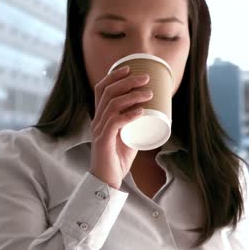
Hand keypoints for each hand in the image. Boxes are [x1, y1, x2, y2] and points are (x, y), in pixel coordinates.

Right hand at [89, 66, 152, 188]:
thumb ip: (134, 125)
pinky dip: (129, 115)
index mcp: (100, 117)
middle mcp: (97, 121)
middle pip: (108, 93)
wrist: (107, 181)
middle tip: (146, 78)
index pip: (101, 90)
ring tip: (149, 94)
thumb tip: (151, 113)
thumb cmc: (117, 159)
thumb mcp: (128, 137)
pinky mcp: (103, 141)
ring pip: (112, 105)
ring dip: (133, 96)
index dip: (113, 76)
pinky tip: (140, 112)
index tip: (129, 68)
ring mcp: (99, 131)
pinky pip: (114, 123)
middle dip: (127, 81)